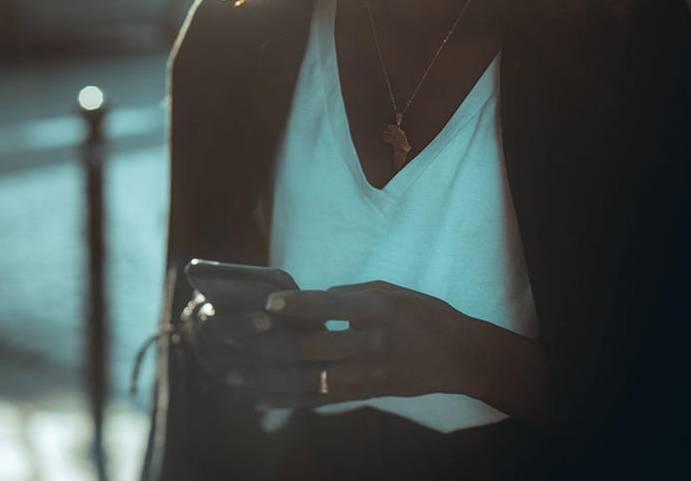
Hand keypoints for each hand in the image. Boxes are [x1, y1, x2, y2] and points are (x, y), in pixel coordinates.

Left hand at [207, 279, 481, 408]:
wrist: (459, 356)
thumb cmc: (421, 313)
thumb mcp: (388, 291)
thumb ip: (346, 295)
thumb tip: (303, 301)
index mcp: (377, 310)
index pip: (332, 306)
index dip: (299, 305)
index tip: (268, 303)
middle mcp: (372, 344)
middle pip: (313, 347)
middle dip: (269, 345)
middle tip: (231, 340)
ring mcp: (369, 373)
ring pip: (310, 378)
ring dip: (269, 378)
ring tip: (233, 374)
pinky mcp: (366, 393)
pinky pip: (321, 399)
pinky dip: (288, 399)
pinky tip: (259, 399)